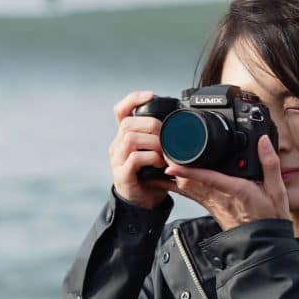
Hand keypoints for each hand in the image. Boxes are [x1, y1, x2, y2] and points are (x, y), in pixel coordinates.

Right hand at [108, 90, 170, 209]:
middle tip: (167, 136)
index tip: (150, 95)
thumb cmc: (152, 175)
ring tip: (165, 152)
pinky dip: (151, 158)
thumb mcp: (156, 152)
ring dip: (153, 142)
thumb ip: (161, 138)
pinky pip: (134, 159)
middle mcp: (117, 146)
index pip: (120, 111)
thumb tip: (180, 123)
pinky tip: (160, 163)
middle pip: (128, 123)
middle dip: (152, 125)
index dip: (133, 99)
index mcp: (125, 137)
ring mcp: (117, 160)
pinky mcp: (122, 175)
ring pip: (130, 139)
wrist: (144, 202)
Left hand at [157, 135, 290, 230]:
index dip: (189, 171)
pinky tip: (169, 177)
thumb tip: (263, 141)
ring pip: (186, 189)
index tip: (172, 165)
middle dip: (173, 167)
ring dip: (173, 175)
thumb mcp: (277, 190)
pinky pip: (190, 194)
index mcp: (236, 190)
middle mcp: (220, 197)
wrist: (263, 242)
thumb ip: (270, 163)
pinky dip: (178, 184)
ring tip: (159, 159)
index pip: (208, 178)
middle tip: (159, 150)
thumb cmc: (269, 218)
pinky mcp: (210, 207)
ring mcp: (212, 204)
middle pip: (189, 182)